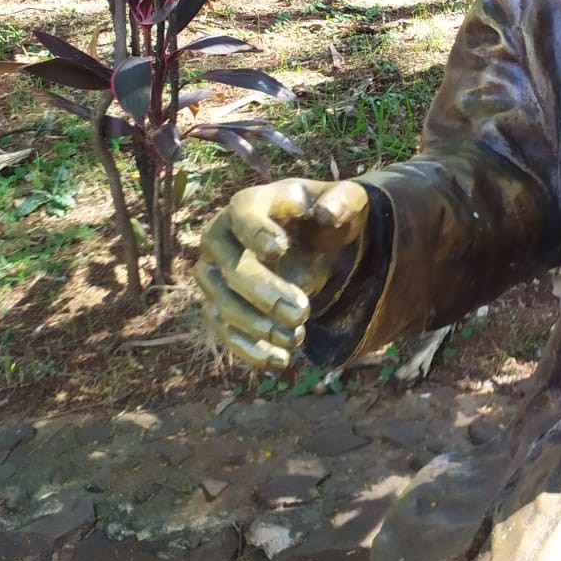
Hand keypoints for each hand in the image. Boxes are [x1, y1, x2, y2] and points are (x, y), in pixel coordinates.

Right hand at [194, 178, 368, 371]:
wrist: (313, 241)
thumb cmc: (326, 215)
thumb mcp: (346, 201)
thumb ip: (343, 202)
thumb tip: (328, 214)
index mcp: (250, 203)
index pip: (242, 214)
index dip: (255, 231)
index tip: (280, 249)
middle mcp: (221, 237)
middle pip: (230, 267)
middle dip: (264, 293)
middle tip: (302, 314)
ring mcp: (214, 273)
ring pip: (221, 304)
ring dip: (256, 326)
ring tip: (297, 337)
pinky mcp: (218, 304)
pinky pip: (224, 331)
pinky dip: (250, 350)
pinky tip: (281, 360)